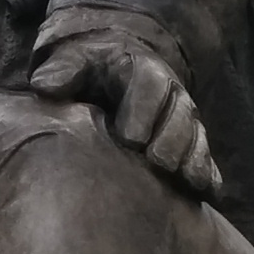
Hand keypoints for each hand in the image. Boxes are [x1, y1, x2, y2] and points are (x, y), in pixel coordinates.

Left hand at [28, 9, 220, 199]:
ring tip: (184, 181)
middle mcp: (170, 93)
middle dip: (173, 138)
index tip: (129, 138)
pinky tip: (207, 193)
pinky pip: (206, 156)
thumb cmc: (92, 70)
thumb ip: (64, 69)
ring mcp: (183, 118)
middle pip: (180, 113)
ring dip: (192, 158)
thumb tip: (44, 85)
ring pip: (196, 135)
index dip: (143, 109)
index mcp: (140, 69)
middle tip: (158, 164)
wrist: (118, 69)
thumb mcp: (76, 60)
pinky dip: (209, 174)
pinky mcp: (190, 141)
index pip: (149, 84)